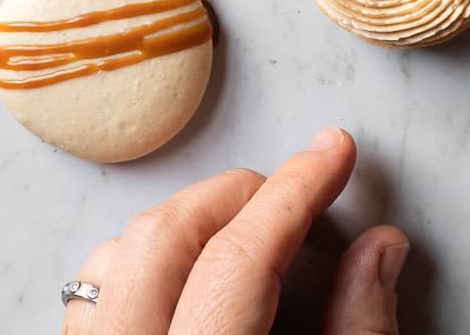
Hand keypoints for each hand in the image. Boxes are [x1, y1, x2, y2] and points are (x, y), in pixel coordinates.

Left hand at [63, 128, 406, 333]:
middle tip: (299, 193)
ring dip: (187, 226)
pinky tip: (191, 280)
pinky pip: (90, 302)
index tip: (335, 152)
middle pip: (164, 238)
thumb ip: (357, 331)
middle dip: (239, 195)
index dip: (296, 192)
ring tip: (248, 236)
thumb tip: (380, 248)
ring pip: (112, 260)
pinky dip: (142, 269)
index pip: (238, 260)